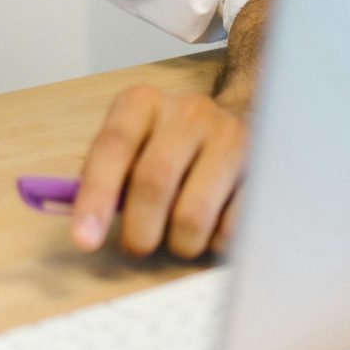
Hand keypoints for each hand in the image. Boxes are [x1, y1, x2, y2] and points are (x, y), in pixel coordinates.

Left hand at [71, 85, 248, 258]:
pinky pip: (232, 228)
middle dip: (140, 230)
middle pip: (154, 181)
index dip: (96, 196)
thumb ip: (104, 177)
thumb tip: (84, 226)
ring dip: (179, 243)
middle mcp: (188, 111)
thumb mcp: (131, 146)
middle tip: (137, 247)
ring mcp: (231, 136)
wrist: (237, 121)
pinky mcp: (265, 169)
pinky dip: (215, 243)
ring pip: (193, 214)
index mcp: (143, 102)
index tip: (84, 241)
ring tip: (178, 239)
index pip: (112, 147)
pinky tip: (212, 229)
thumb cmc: (167, 145)